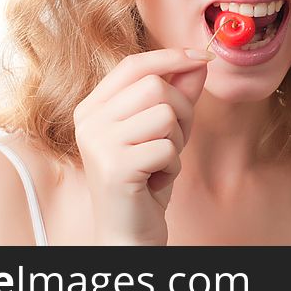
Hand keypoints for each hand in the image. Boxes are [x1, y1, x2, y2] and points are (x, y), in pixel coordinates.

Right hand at [72, 48, 211, 244]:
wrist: (128, 233)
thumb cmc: (145, 179)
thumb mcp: (163, 129)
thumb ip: (177, 93)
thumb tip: (198, 61)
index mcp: (93, 107)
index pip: (133, 64)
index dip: (170, 57)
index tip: (202, 57)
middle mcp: (88, 121)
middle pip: (155, 86)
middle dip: (182, 111)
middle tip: (174, 141)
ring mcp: (98, 143)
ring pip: (165, 115)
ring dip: (177, 141)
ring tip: (160, 162)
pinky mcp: (114, 167)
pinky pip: (167, 148)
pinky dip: (172, 166)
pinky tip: (155, 181)